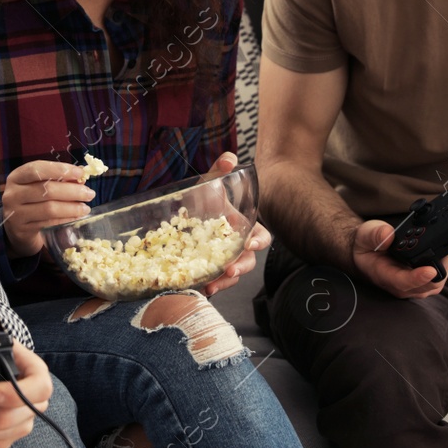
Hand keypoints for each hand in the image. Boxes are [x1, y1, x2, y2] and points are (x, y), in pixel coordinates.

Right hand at [0, 160, 93, 257]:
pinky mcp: (23, 229)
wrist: (16, 226)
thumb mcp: (40, 184)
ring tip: (86, 207)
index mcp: (16, 177)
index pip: (36, 169)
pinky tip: (76, 217)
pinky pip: (49, 223)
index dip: (60, 169)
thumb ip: (58, 178)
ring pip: (49, 209)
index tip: (80, 173)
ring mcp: (15, 213)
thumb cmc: (33, 200)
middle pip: (46, 190)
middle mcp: (12, 194)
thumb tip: (81, 176)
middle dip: (72, 191)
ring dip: (72, 208)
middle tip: (90, 193)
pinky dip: (65, 219)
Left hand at [198, 151, 268, 295]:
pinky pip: (214, 281)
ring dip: (224, 282)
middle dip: (241, 267)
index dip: (260, 241)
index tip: (251, 243)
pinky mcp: (209, 269)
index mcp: (244, 227)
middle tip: (229, 269)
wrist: (186, 212)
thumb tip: (230, 159)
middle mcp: (237, 246)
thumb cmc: (206, 198)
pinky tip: (199, 288)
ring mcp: (223, 259)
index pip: (261, 237)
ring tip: (211, 287)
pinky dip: (209, 285)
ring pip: (232, 275)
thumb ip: (221, 169)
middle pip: (248, 261)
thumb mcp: (211, 182)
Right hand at [351, 221, 447, 298]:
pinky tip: (445, 252)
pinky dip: (443, 267)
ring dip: (445, 268)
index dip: (418, 277)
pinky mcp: (420, 283)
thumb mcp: (365, 234)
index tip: (430, 270)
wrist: (366, 254)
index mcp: (384, 275)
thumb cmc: (366, 246)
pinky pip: (436, 280)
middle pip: (427, 285)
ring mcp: (411, 286)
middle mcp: (400, 285)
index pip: (403, 282)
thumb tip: (388, 234)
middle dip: (441, 268)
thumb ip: (375, 234)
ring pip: (435, 284)